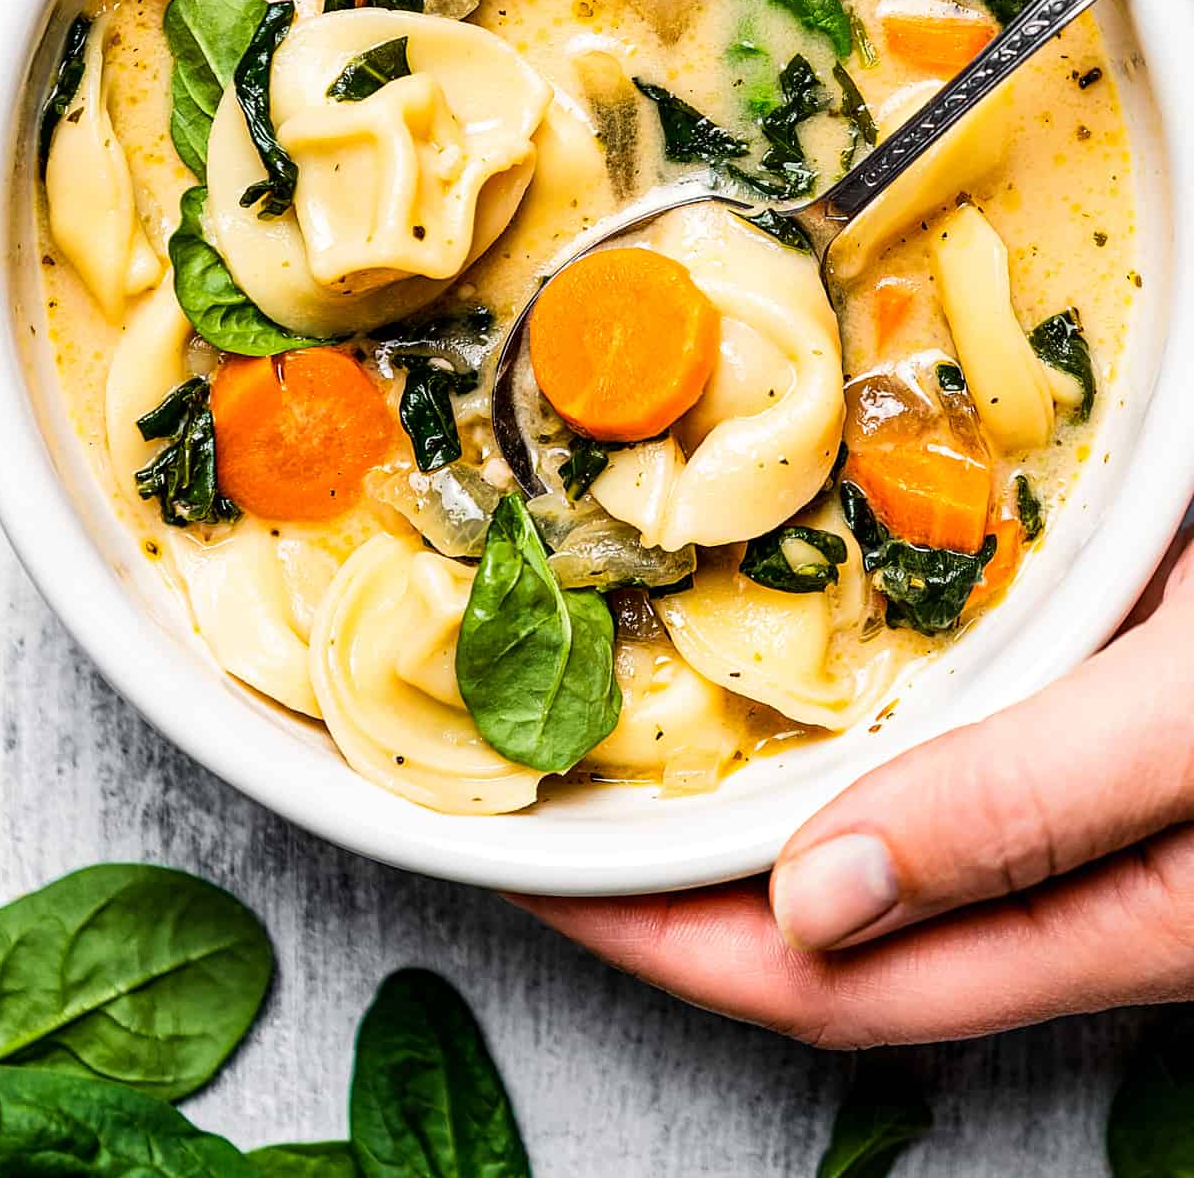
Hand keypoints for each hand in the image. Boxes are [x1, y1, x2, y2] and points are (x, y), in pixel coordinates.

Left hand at [508, 537, 1193, 1047]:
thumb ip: (1038, 811)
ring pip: (878, 846)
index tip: (540, 876)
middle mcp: (1083, 882)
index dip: (667, 937)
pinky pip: (940, 757)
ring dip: (746, 806)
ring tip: (628, 741)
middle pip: (832, 929)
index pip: (828, 982)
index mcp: (1113, 921)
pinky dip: (839, 730)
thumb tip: (817, 905)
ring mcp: (1091, 809)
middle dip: (681, 883)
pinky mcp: (1104, 722)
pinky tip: (788, 672)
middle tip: (548, 808)